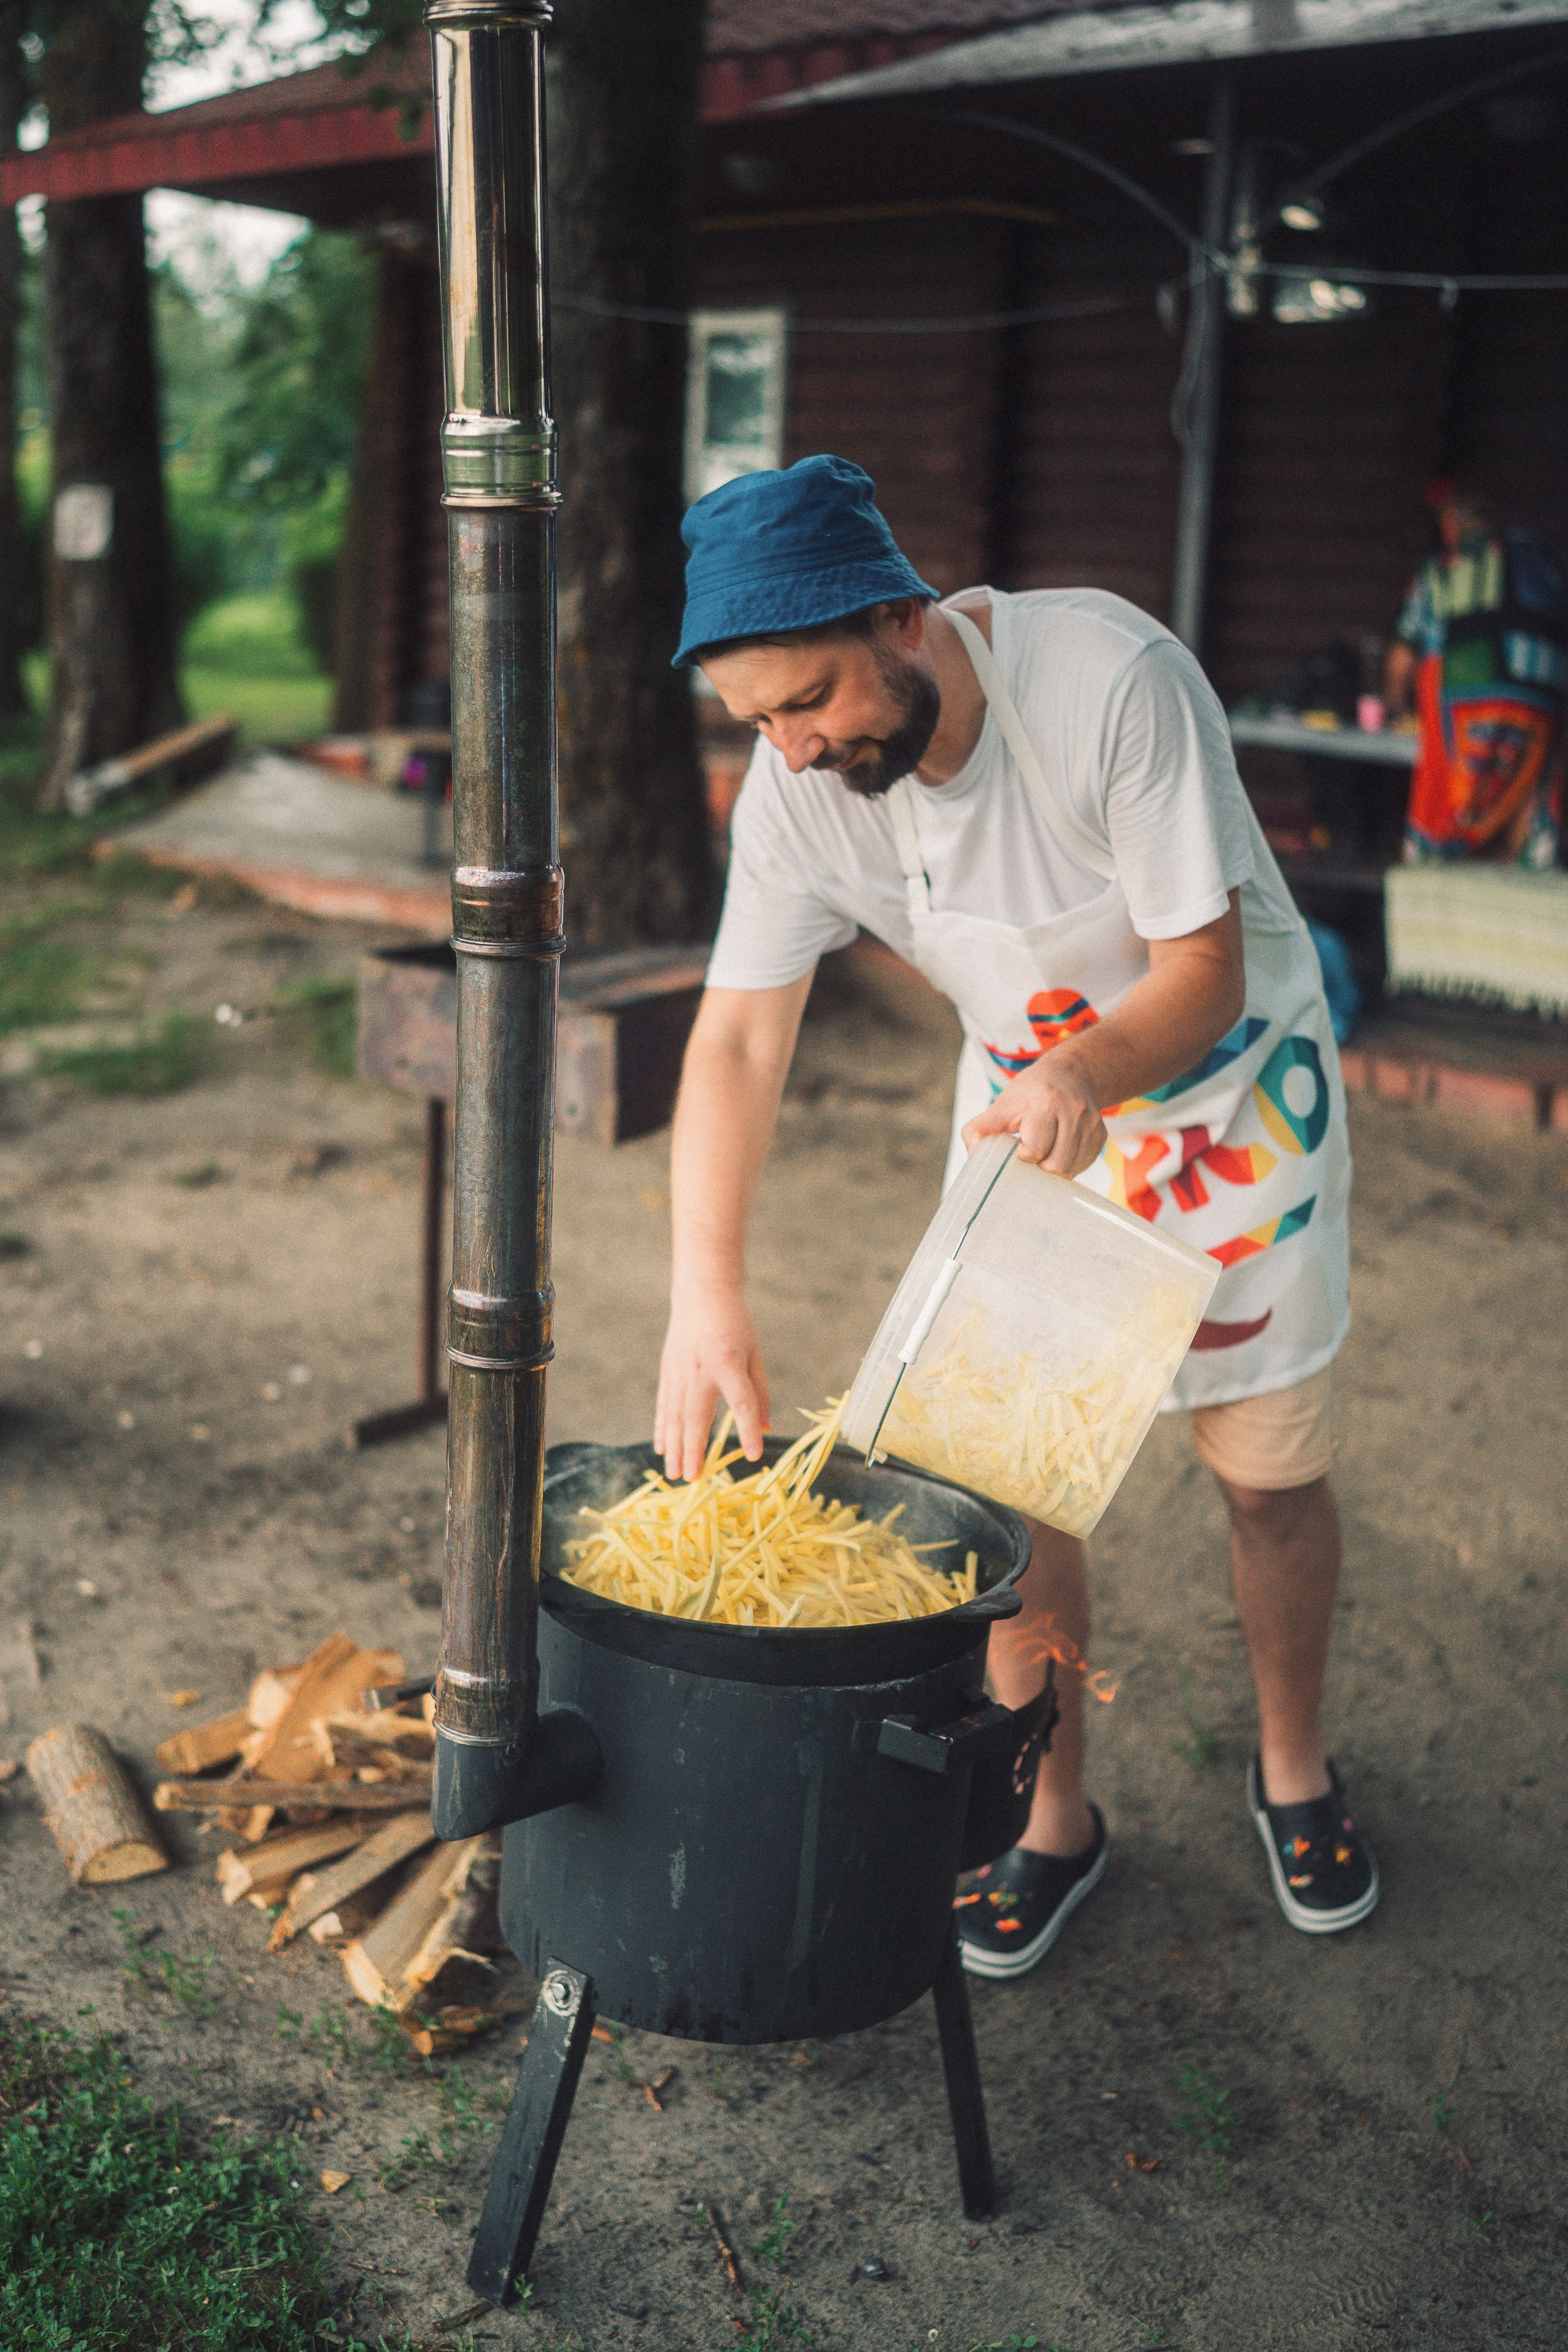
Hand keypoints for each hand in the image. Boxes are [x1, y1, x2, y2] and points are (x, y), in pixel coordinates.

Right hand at [654, 1288, 771, 1482]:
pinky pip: (663, 1405)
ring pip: (674, 1415)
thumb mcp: (755, 1354)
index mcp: (729, 1363)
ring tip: (674, 1472)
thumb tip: (767, 1428)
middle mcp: (701, 1370)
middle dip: (694, 1450)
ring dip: (674, 1446)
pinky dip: (662, 1428)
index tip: (753, 1455)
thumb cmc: (736, 1325)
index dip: (747, 1430)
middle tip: (693, 1479)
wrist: (702, 1294)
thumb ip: (760, 1392)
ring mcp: (680, 1371)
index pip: (741, 1403)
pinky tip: (662, 1447)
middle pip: (697, 1417)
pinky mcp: (668, 1371)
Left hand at [961, 1051, 1106, 1175]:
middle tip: (1033, 1148)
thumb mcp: (1002, 1104)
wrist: (1071, 1073)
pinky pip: (1084, 1164)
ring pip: (1070, 1169)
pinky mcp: (1101, 1134)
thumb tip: (973, 1155)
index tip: (1019, 1143)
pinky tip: (1061, 1147)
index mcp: (1044, 1103)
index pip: (1034, 1150)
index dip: (1023, 1153)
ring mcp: (1091, 1123)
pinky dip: (1070, 1163)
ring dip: (1054, 1165)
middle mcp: (1073, 1112)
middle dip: (1040, 1163)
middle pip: (1055, 1165)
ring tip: (1047, 1148)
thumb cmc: (1031, 1092)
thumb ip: (979, 1129)